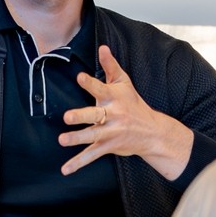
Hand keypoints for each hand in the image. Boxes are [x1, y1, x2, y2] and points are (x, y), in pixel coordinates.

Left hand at [59, 44, 194, 179]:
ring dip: (77, 138)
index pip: (101, 89)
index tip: (80, 78)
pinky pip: (91, 155)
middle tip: (68, 116)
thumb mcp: (124, 83)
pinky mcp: (108, 146)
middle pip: (95, 114)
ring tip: (62, 140)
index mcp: (114, 98)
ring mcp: (110, 132)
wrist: (152, 132)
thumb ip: (111, 66)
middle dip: (81, 115)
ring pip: (91, 135)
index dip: (90, 83)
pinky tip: (65, 170)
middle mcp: (112, 115)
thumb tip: (102, 47)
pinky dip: (78, 163)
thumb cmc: (134, 104)